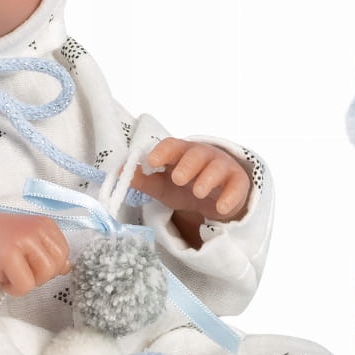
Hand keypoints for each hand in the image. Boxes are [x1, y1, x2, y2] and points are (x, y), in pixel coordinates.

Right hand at [0, 211, 69, 295]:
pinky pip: (25, 286)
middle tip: (15, 269)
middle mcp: (36, 228)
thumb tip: (67, 266)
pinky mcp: (8, 255)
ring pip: (44, 277)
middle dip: (38, 276)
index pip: (64, 255)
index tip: (25, 262)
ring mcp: (23, 239)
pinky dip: (12, 289)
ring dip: (25, 282)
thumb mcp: (22, 242)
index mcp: (43, 223)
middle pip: (57, 267)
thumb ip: (45, 251)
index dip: (46, 267)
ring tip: (6, 271)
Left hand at [130, 137, 252, 220]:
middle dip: (188, 165)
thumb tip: (116, 172)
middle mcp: (203, 156)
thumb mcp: (162, 185)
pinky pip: (236, 187)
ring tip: (198, 192)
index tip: (152, 163)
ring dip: (207, 179)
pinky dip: (229, 197)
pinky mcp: (238, 183)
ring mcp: (222, 168)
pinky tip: (220, 208)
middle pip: (197, 154)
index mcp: (181, 153)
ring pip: (217, 168)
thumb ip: (143, 180)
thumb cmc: (187, 186)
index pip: (172, 146)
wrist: (215, 198)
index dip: (163, 152)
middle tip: (178, 179)